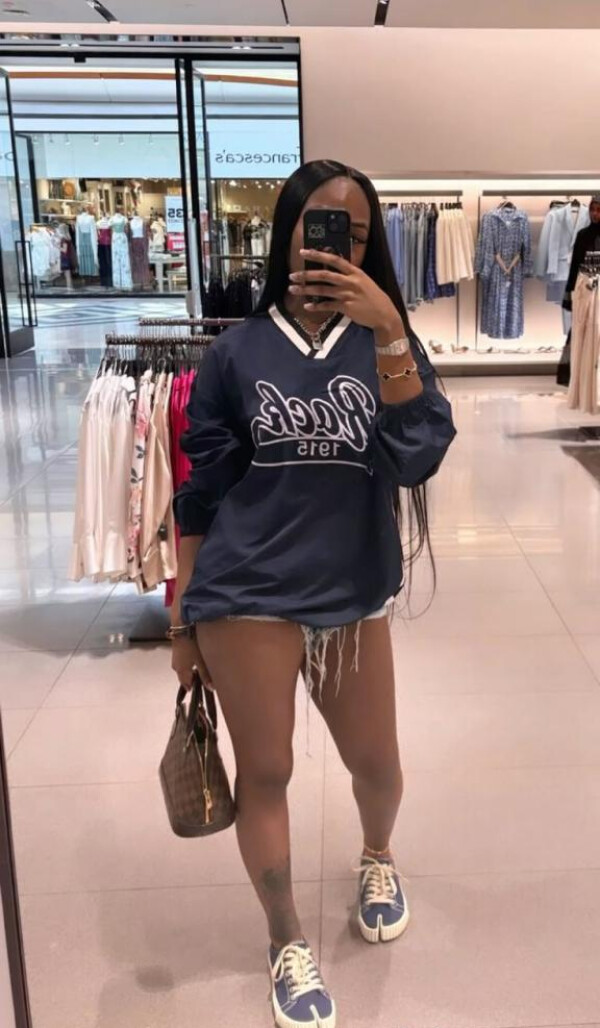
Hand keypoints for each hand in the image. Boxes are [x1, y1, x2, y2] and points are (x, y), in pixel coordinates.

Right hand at [171, 635, 213, 691]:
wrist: (183, 626)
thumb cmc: (192, 643)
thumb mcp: (202, 661)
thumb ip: (206, 675)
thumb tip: (210, 688)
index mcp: (181, 671)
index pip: (186, 685)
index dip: (194, 688)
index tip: (201, 689)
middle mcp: (176, 666)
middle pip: (184, 677)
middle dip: (193, 679)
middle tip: (204, 679)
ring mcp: (176, 657)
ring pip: (183, 668)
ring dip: (191, 670)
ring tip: (202, 667)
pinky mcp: (177, 649)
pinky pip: (183, 660)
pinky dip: (189, 662)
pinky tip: (197, 657)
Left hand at [290, 249, 404, 335]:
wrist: (383, 314)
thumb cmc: (372, 297)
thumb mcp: (363, 281)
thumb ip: (348, 275)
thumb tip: (331, 269)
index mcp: (355, 272)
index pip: (334, 259)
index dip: (318, 255)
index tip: (304, 252)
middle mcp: (350, 281)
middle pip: (324, 275)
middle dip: (306, 275)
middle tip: (293, 275)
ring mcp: (348, 295)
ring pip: (322, 290)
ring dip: (306, 290)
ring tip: (293, 289)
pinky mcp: (346, 308)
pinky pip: (327, 306)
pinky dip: (316, 306)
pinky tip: (306, 306)